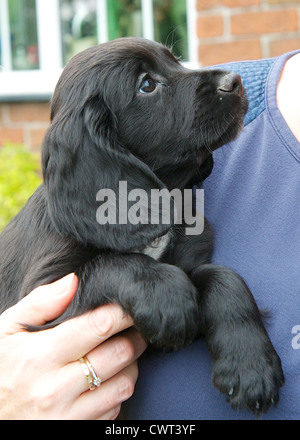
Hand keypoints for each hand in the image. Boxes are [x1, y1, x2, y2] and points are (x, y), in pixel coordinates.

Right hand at [0, 274, 146, 419]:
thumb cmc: (0, 370)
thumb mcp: (7, 331)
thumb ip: (40, 303)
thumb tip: (73, 281)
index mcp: (40, 356)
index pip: (98, 326)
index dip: (121, 312)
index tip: (128, 306)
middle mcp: (56, 389)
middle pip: (120, 353)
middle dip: (133, 336)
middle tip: (132, 328)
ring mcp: (68, 416)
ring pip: (124, 384)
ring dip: (130, 365)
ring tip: (120, 354)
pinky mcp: (77, 432)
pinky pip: (115, 410)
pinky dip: (116, 392)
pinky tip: (104, 381)